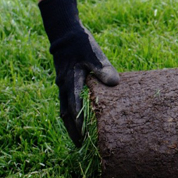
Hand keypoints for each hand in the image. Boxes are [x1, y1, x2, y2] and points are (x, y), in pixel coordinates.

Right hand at [51, 27, 118, 146]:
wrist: (64, 32)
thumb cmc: (80, 44)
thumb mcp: (94, 54)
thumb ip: (103, 69)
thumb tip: (114, 83)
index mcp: (71, 82)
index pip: (74, 107)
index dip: (78, 122)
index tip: (83, 136)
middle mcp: (64, 86)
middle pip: (65, 113)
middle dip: (72, 129)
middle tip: (79, 144)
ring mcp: (62, 85)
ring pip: (63, 108)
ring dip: (70, 123)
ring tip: (77, 136)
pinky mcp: (64, 82)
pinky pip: (65, 102)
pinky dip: (70, 112)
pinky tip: (77, 118)